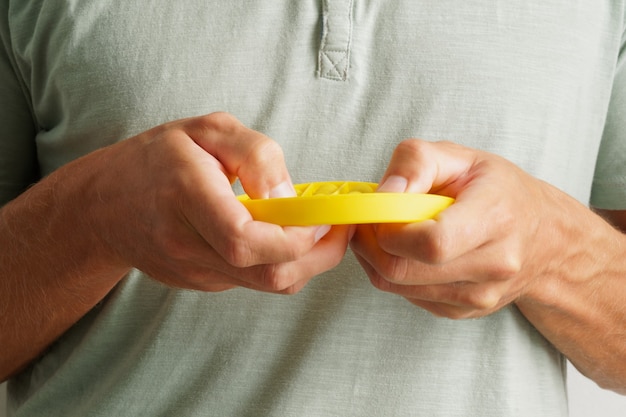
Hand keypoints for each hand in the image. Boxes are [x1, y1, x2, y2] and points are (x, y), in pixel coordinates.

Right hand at [92, 112, 349, 292]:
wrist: (102, 206)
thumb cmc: (157, 159)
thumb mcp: (207, 130)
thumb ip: (255, 154)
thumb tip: (292, 195)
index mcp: (186, 196)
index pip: (246, 240)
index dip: (296, 236)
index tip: (323, 216)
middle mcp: (187, 244)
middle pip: (268, 274)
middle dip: (318, 257)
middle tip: (338, 229)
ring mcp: (193, 271)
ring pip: (266, 285)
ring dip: (304, 263)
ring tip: (316, 230)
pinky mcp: (200, 283)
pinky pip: (251, 281)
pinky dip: (277, 263)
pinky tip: (277, 236)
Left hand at [350, 139, 581, 317]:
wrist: (545, 237)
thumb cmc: (498, 190)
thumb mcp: (461, 157)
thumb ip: (416, 163)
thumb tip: (381, 194)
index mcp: (496, 219)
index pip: (430, 243)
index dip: (390, 229)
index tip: (379, 211)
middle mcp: (494, 265)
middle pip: (403, 271)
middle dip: (371, 245)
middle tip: (368, 222)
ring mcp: (480, 295)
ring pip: (398, 287)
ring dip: (376, 260)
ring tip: (387, 232)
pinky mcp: (464, 311)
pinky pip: (408, 297)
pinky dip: (395, 275)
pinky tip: (407, 252)